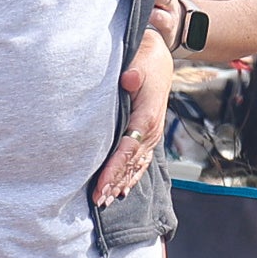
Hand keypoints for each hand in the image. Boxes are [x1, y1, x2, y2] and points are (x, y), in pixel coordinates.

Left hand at [94, 28, 174, 201]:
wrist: (160, 56)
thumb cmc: (145, 56)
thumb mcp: (141, 57)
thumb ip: (135, 70)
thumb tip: (128, 80)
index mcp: (147, 115)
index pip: (128, 148)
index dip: (114, 169)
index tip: (101, 185)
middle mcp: (152, 129)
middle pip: (131, 162)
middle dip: (114, 182)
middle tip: (97, 201)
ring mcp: (151, 134)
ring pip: (135, 164)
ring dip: (120, 183)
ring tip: (104, 201)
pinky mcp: (147, 134)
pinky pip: (140, 159)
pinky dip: (130, 176)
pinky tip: (120, 190)